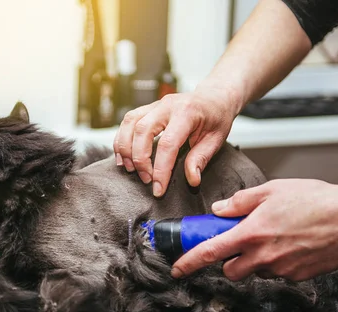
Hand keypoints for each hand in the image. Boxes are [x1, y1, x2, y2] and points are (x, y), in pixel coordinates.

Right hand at [113, 84, 242, 196]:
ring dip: (125, 149)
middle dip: (140, 159)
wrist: (214, 97)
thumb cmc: (216, 119)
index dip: (161, 169)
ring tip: (131, 170)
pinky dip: (121, 139)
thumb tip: (192, 180)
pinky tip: (124, 157)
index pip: (168, 144)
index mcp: (187, 112)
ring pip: (130, 123)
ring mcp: (155, 104)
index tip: (158, 189)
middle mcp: (168, 105)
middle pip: (142, 131)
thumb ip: (201, 159)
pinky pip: (127, 121)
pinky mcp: (147, 108)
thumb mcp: (216, 140)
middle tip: (146, 180)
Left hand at [171, 179, 337, 280]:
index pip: (210, 253)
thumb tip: (219, 209)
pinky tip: (291, 244)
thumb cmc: (314, 200)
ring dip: (255, 261)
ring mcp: (281, 269)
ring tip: (274, 238)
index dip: (189, 262)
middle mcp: (263, 256)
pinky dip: (278, 262)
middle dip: (229, 262)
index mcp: (250, 234)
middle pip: (231, 271)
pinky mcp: (297, 276)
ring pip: (256, 272)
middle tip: (240, 244)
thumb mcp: (271, 190)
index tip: (177, 268)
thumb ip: (240, 202)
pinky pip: (278, 273)